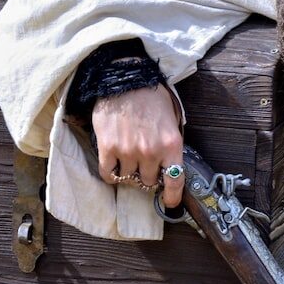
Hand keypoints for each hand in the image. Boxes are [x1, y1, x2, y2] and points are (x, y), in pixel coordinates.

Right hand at [92, 86, 184, 208]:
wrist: (126, 80)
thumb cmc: (151, 97)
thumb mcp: (172, 120)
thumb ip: (171, 145)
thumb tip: (170, 167)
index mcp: (172, 145)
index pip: (175, 181)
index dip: (172, 197)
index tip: (170, 203)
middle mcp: (151, 152)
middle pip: (149, 182)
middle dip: (147, 177)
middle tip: (144, 166)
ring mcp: (129, 151)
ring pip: (129, 179)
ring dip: (129, 173)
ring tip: (128, 159)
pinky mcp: (108, 148)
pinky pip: (109, 175)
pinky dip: (112, 174)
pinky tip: (114, 166)